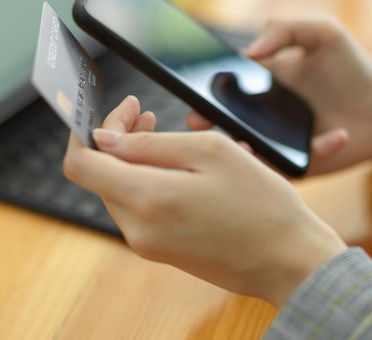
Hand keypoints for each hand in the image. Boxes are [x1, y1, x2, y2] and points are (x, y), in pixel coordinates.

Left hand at [64, 95, 345, 307]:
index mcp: (148, 199)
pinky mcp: (163, 251)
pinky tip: (189, 169)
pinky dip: (156, 182)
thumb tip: (105, 139)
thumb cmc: (262, 205)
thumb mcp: (211, 153)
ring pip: (123, 190)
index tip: (122, 109)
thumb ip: (150, 144)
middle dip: (119, 140)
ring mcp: (149, 244)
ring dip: (140, 160)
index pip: (81, 162)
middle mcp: (138, 228)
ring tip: (179, 142)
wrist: (290, 261)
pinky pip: (144, 209)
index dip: (88, 128)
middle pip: (103, 175)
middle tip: (149, 115)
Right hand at [188, 16, 371, 174]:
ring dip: (245, 151)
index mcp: (262, 86)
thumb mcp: (322, 32)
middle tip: (200, 123)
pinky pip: (294, 166)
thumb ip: (285, 29)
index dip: (206, 94)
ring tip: (247, 144)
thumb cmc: (353, 66)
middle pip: (228, 125)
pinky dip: (315, 152)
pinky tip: (339, 135)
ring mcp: (281, 143)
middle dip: (209, 126)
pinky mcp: (302, 164)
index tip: (194, 95)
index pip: (225, 91)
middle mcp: (265, 117)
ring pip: (251, 154)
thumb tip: (250, 51)